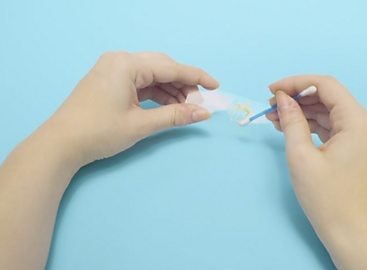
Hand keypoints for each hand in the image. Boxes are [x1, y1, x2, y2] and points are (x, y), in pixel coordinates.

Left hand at [43, 52, 218, 166]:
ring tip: (186, 108)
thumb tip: (204, 113)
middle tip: (199, 102)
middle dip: (184, 84)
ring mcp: (113, 70)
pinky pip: (141, 82)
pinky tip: (169, 105)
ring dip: (171, 90)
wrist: (60, 144)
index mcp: (126, 64)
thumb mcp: (141, 124)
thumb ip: (175, 115)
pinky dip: (156, 94)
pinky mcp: (110, 81)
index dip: (196, 77)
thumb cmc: (99, 132)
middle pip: (162, 67)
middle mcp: (120, 61)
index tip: (216, 86)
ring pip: (152, 75)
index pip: (170, 67)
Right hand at [267, 75, 366, 268]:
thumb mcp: (301, 157)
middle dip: (298, 99)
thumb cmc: (326, 198)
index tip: (271, 90)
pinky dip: (314, 126)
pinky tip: (293, 128)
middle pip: (329, 97)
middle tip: (270, 107)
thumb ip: (291, 121)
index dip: (296, 83)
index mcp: (358, 121)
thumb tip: (283, 99)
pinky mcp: (362, 147)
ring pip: (331, 112)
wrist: (352, 233)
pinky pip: (336, 127)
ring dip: (304, 112)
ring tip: (276, 119)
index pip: (325, 85)